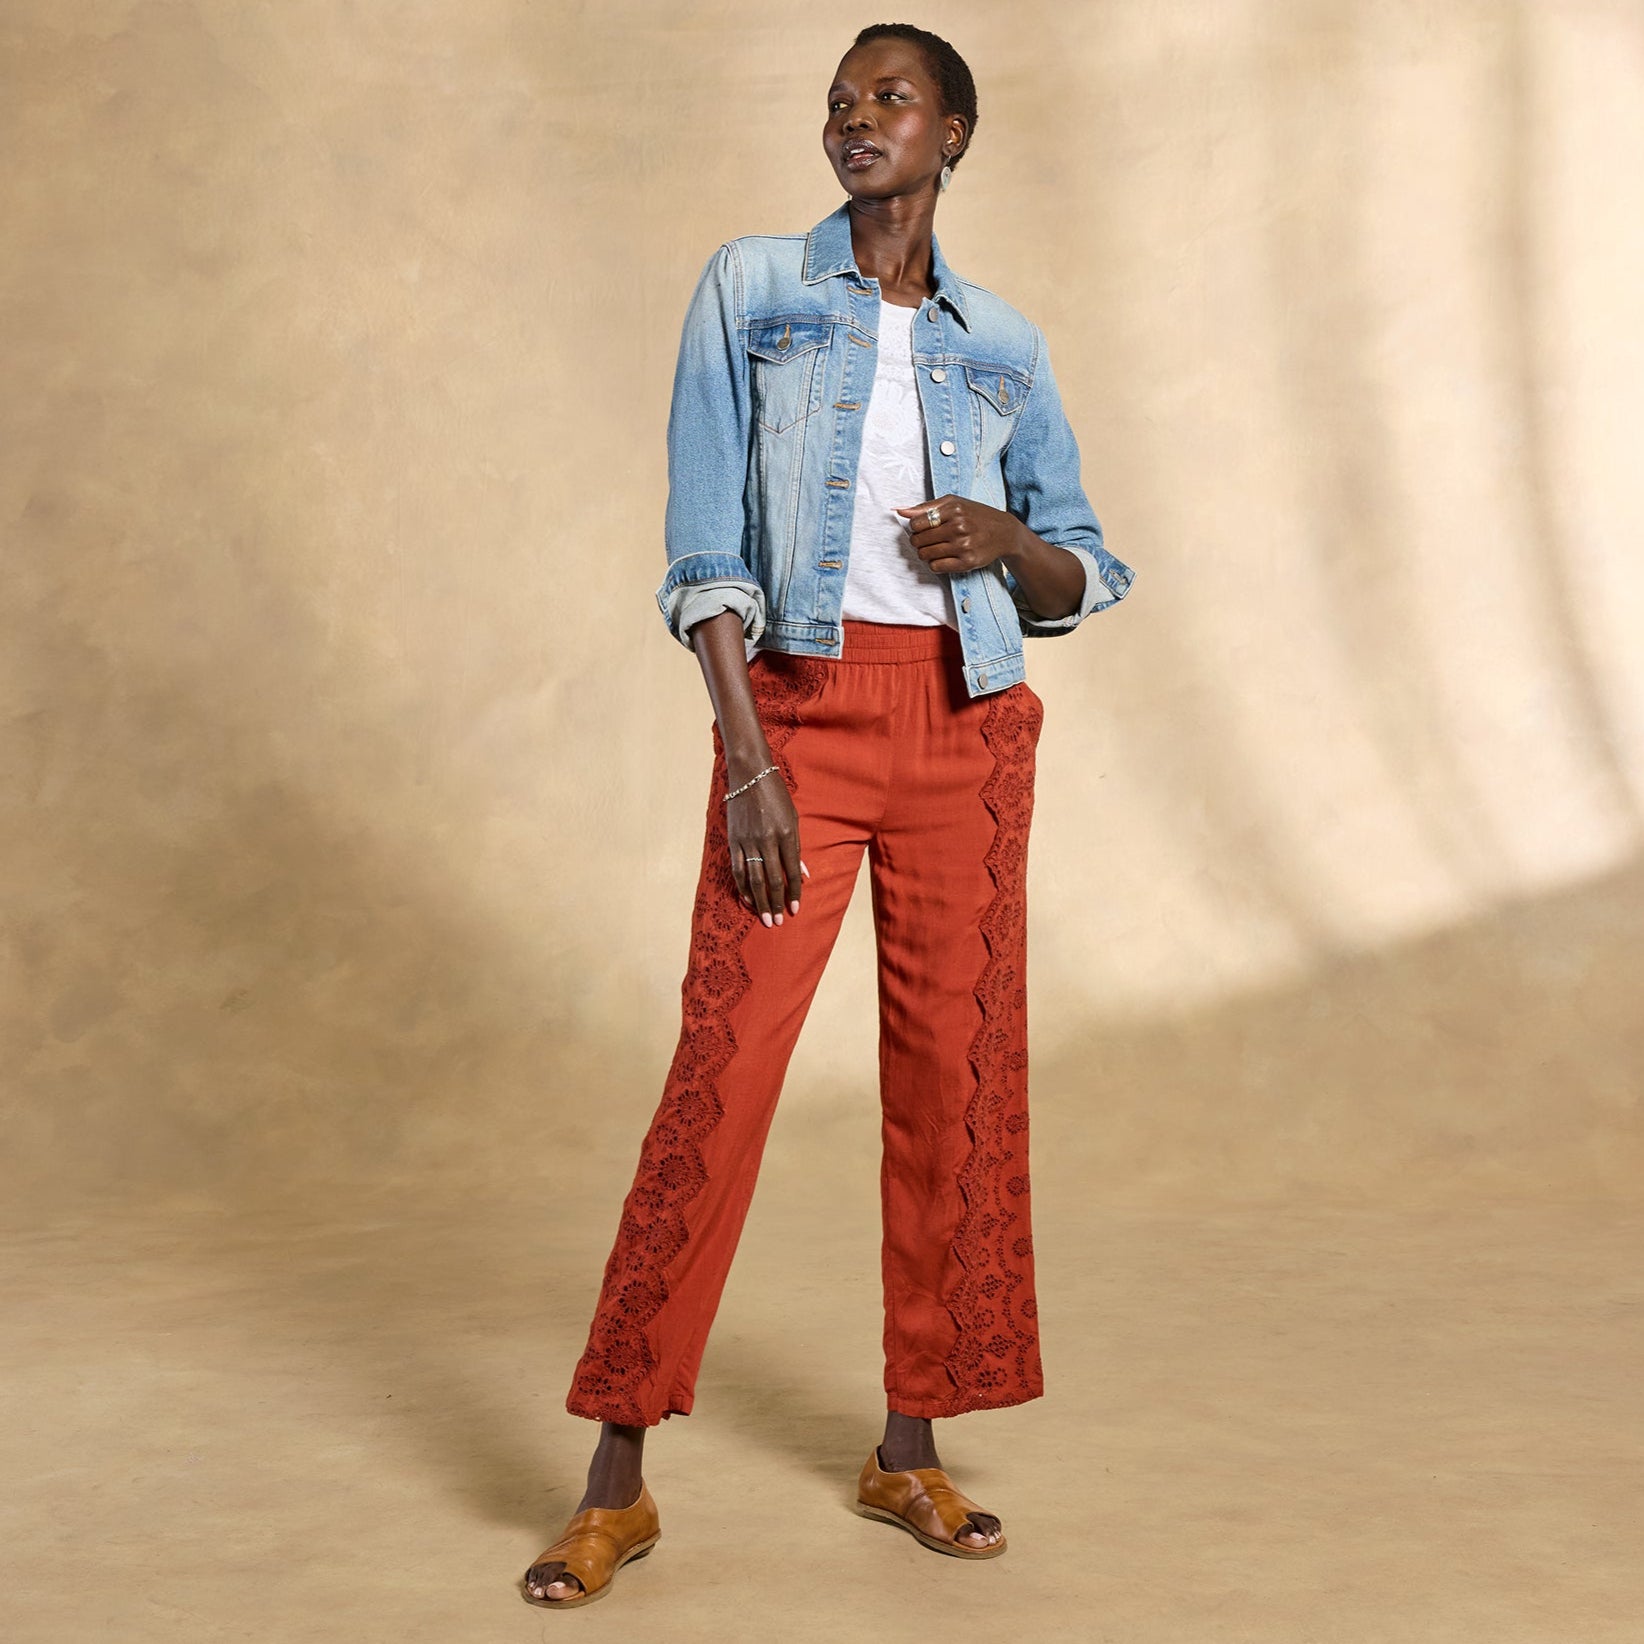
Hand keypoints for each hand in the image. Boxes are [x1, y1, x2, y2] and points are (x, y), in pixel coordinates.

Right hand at [725, 763, 809, 926]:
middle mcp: (768, 840)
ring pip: (754, 878)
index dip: (794, 893)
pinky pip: (737, 869)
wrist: (750, 773)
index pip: (791, 872)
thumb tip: (802, 875)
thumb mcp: (793, 818)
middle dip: (776, 904)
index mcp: (787, 834)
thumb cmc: (776, 795)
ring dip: (760, 901)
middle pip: (773, 880)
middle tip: (777, 922)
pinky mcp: (734, 839)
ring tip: (764, 918)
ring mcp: (749, 840)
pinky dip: (742, 886)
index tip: (794, 910)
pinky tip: (747, 900)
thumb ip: (796, 848)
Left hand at [894, 495, 1025, 575]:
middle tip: (928, 540)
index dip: (915, 527)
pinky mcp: (967, 562)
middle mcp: (959, 527)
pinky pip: (936, 567)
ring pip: (925, 555)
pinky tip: (942, 557)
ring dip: (925, 553)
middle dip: (918, 541)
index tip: (923, 528)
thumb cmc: (975, 515)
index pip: (916, 523)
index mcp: (953, 510)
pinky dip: (934, 563)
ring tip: (934, 548)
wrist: (1004, 532)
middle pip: (918, 540)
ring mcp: (963, 546)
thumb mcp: (953, 503)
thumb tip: (899, 511)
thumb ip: (926, 507)